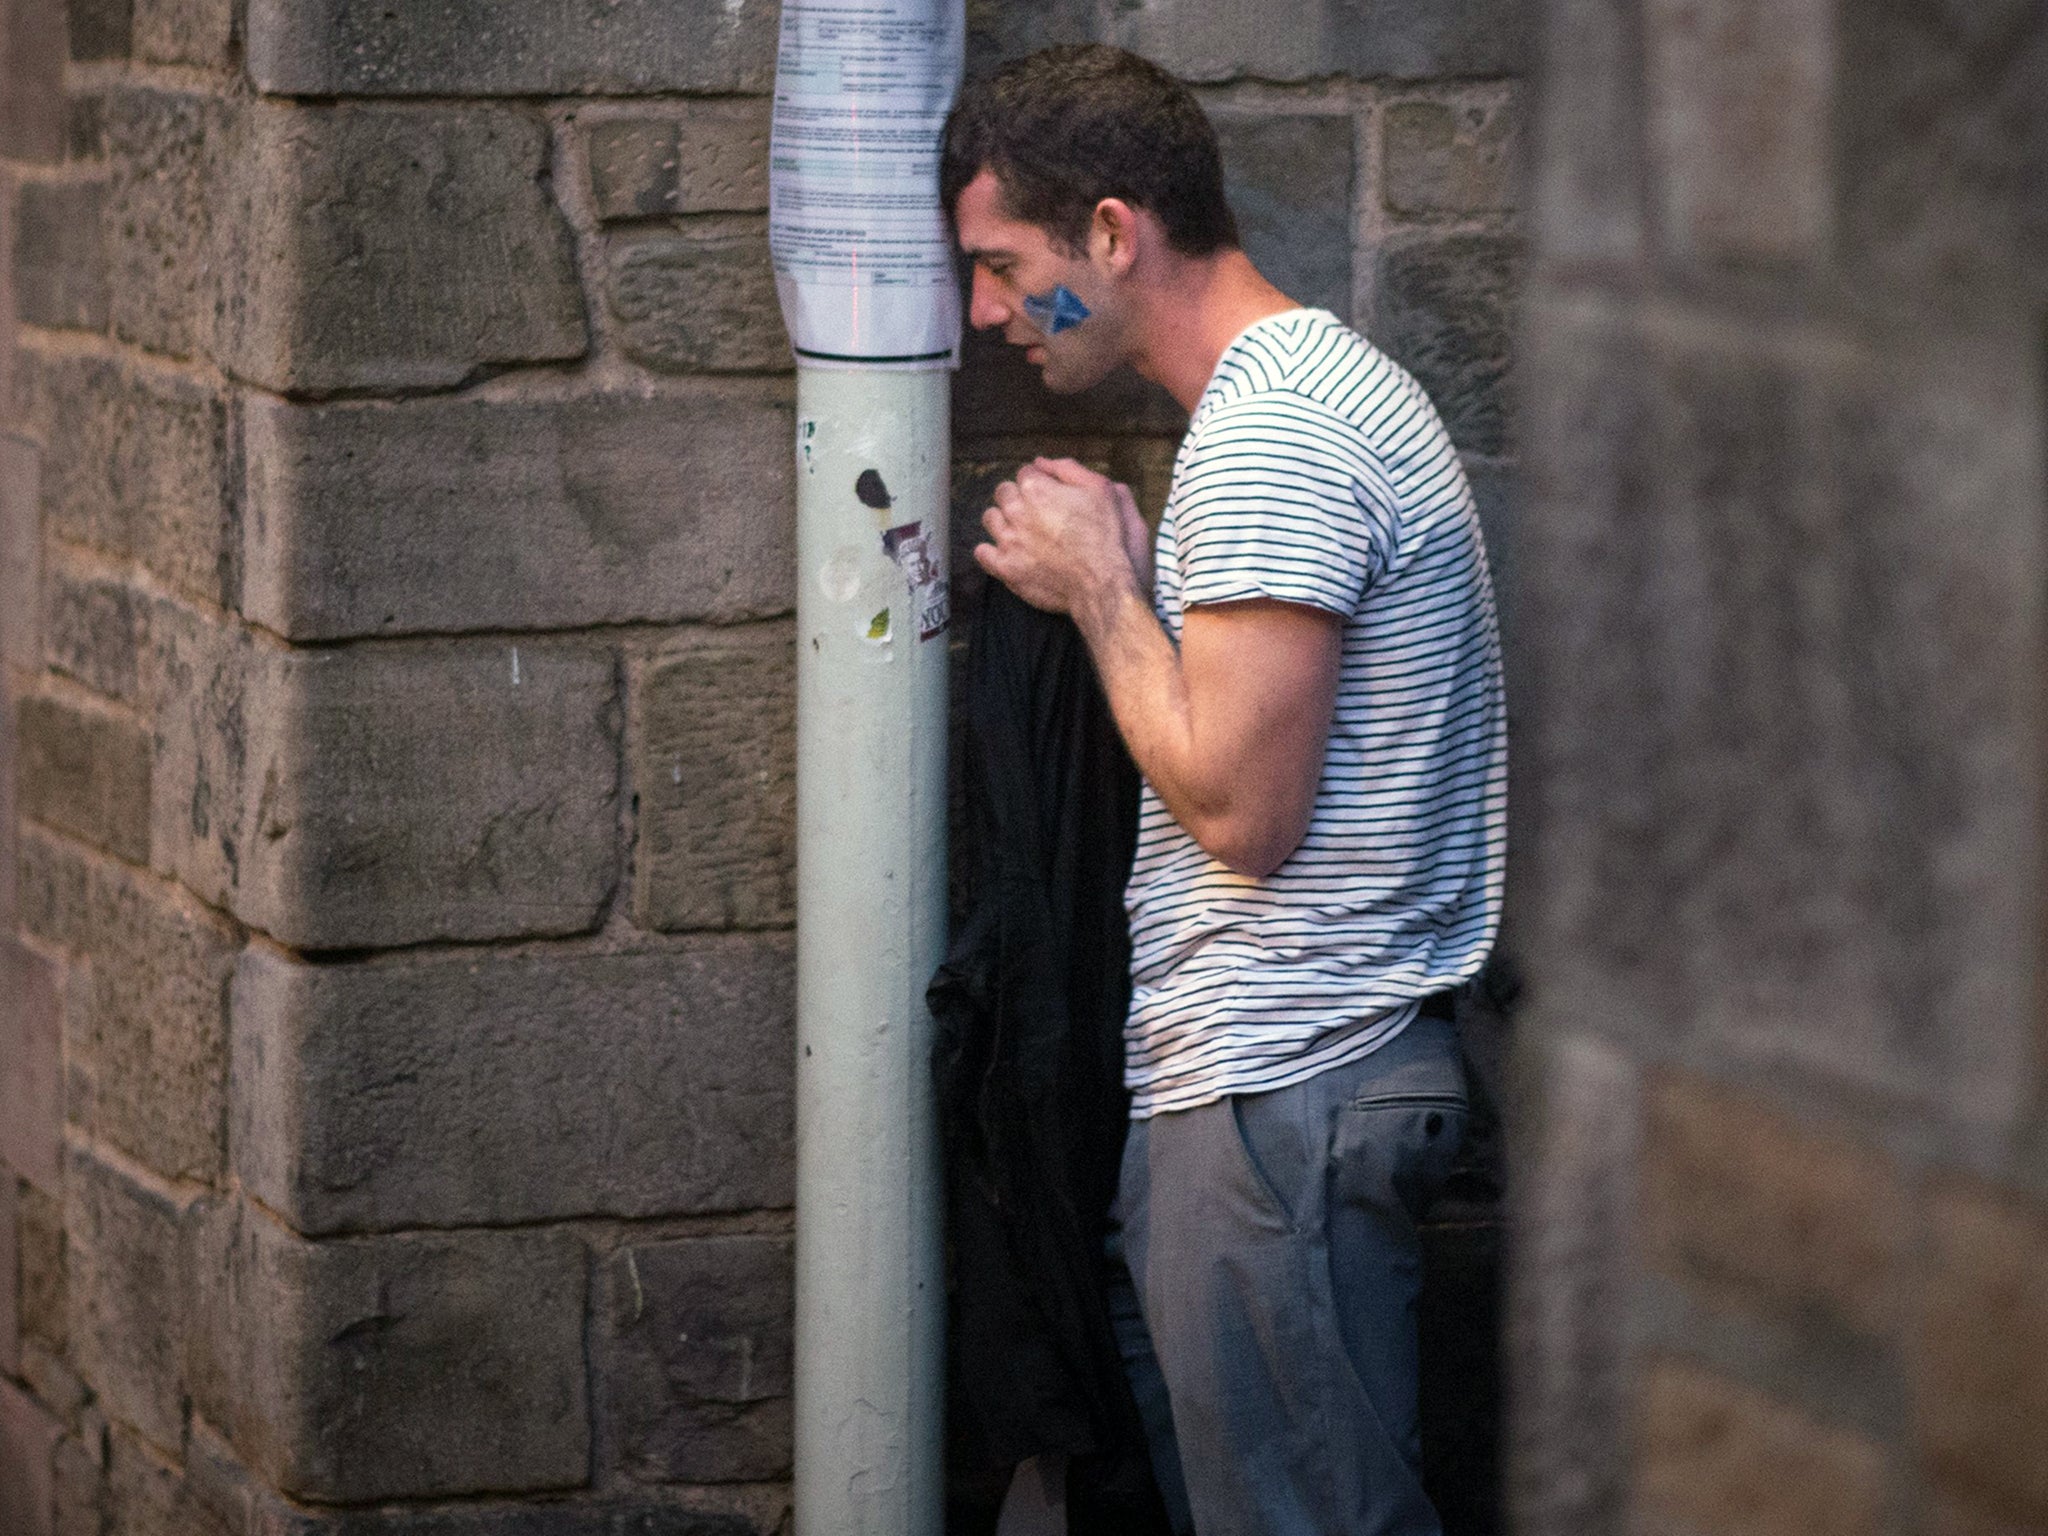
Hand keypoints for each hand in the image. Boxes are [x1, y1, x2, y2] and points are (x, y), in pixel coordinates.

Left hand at [976, 458, 1142, 616]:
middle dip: (1018, 497)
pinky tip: (1007, 552)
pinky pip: (982, 553)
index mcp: (1036, 488)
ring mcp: (1008, 540)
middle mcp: (1016, 511)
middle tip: (1037, 512)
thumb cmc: (1106, 535)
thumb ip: (1068, 468)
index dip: (1040, 482)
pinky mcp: (1005, 568)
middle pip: (1004, 492)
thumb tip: (1040, 461)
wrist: (1102, 583)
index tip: (1050, 494)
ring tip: (1022, 531)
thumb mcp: (1100, 489)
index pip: (1025, 472)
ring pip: (990, 518)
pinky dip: (990, 551)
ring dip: (1003, 520)